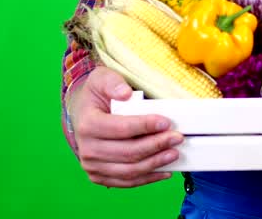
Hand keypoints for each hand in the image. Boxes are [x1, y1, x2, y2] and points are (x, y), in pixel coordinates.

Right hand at [69, 66, 182, 187]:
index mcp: (87, 124)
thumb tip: (125, 93)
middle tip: (177, 138)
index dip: (145, 126)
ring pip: (129, 171)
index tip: (166, 123)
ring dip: (155, 163)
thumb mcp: (102, 79)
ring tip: (174, 153)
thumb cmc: (97, 95)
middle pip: (128, 152)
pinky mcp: (100, 176)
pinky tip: (164, 171)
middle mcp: (87, 149)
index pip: (121, 129)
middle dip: (156, 145)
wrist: (84, 113)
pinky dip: (147, 178)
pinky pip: (126, 182)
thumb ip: (113, 82)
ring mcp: (92, 166)